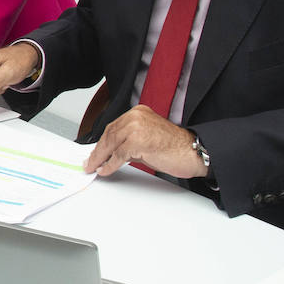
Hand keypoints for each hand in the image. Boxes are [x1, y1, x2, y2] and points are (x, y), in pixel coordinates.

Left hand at [84, 105, 208, 178]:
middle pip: (109, 135)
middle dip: (98, 151)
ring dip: (101, 158)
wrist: (193, 152)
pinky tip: (106, 170)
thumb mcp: (147, 137)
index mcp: (137, 113)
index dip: (101, 142)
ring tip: (95, 167)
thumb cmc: (174, 147)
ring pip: (111, 144)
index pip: (113, 127)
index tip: (93, 152)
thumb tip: (110, 152)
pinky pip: (118, 155)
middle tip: (90, 162)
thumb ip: (128, 140)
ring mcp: (137, 127)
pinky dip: (110, 164)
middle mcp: (136, 116)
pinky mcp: (138, 141)